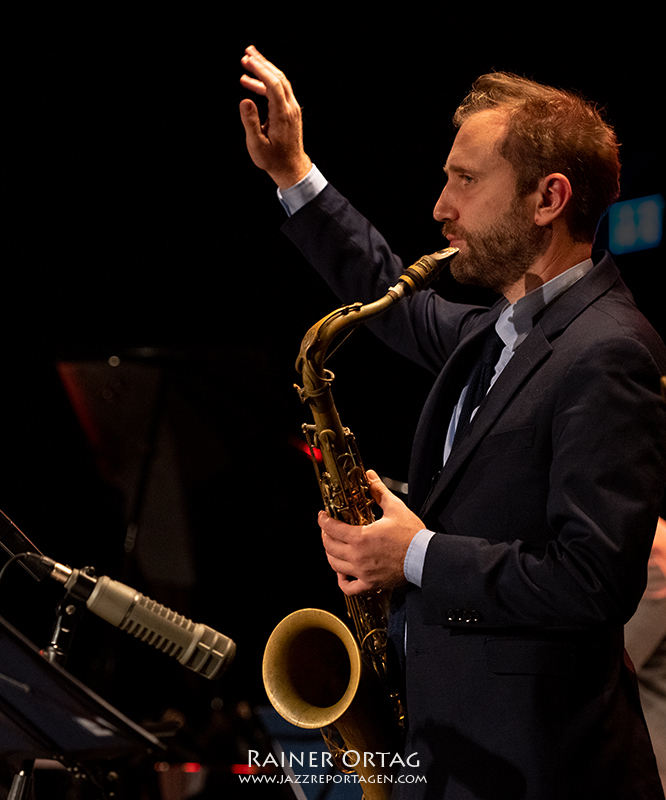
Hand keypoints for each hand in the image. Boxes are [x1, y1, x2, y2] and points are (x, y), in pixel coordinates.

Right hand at [239, 45, 312, 188]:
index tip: (247, 60)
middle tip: (247, 52)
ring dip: (264, 70)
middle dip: (263, 63)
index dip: (260, 70)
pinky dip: (265, 84)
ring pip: (280, 82)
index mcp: (282, 115)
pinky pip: (279, 91)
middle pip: (279, 77)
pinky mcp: (290, 112)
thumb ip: (251, 122)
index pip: (273, 85)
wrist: (291, 168)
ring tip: (247, 62)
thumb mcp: (257, 145)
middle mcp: (290, 109)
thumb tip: (245, 101)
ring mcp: (292, 109)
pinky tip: (251, 84)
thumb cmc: (273, 159)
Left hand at [319, 470, 424, 594]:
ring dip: (330, 554)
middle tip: (327, 529)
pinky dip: (342, 581)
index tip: (322, 516)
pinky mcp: (370, 583)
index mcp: (361, 537)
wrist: (425, 557)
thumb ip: (378, 491)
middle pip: (329, 547)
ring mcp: (363, 572)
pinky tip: (342, 573)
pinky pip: (349, 587)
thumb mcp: (395, 508)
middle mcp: (358, 556)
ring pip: (335, 565)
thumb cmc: (411, 535)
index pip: (332, 529)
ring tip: (333, 546)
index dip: (323, 521)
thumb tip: (370, 476)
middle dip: (325, 535)